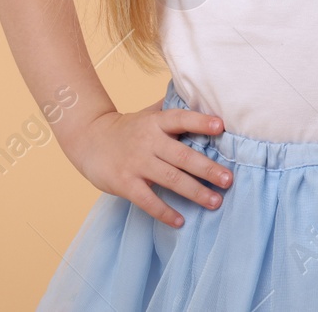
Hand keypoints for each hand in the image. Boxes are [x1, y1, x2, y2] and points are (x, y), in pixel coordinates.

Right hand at [63, 97, 233, 227]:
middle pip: (182, 155)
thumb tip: (201, 96)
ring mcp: (136, 163)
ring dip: (195, 192)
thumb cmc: (128, 128)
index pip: (181, 119)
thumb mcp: (148, 114)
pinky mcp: (124, 183)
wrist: (89, 139)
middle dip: (207, 168)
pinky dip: (164, 212)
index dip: (200, 122)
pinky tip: (180, 221)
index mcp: (156, 122)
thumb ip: (171, 109)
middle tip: (228, 180)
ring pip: (170, 179)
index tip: (221, 127)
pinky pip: (148, 200)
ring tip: (215, 202)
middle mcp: (148, 141)